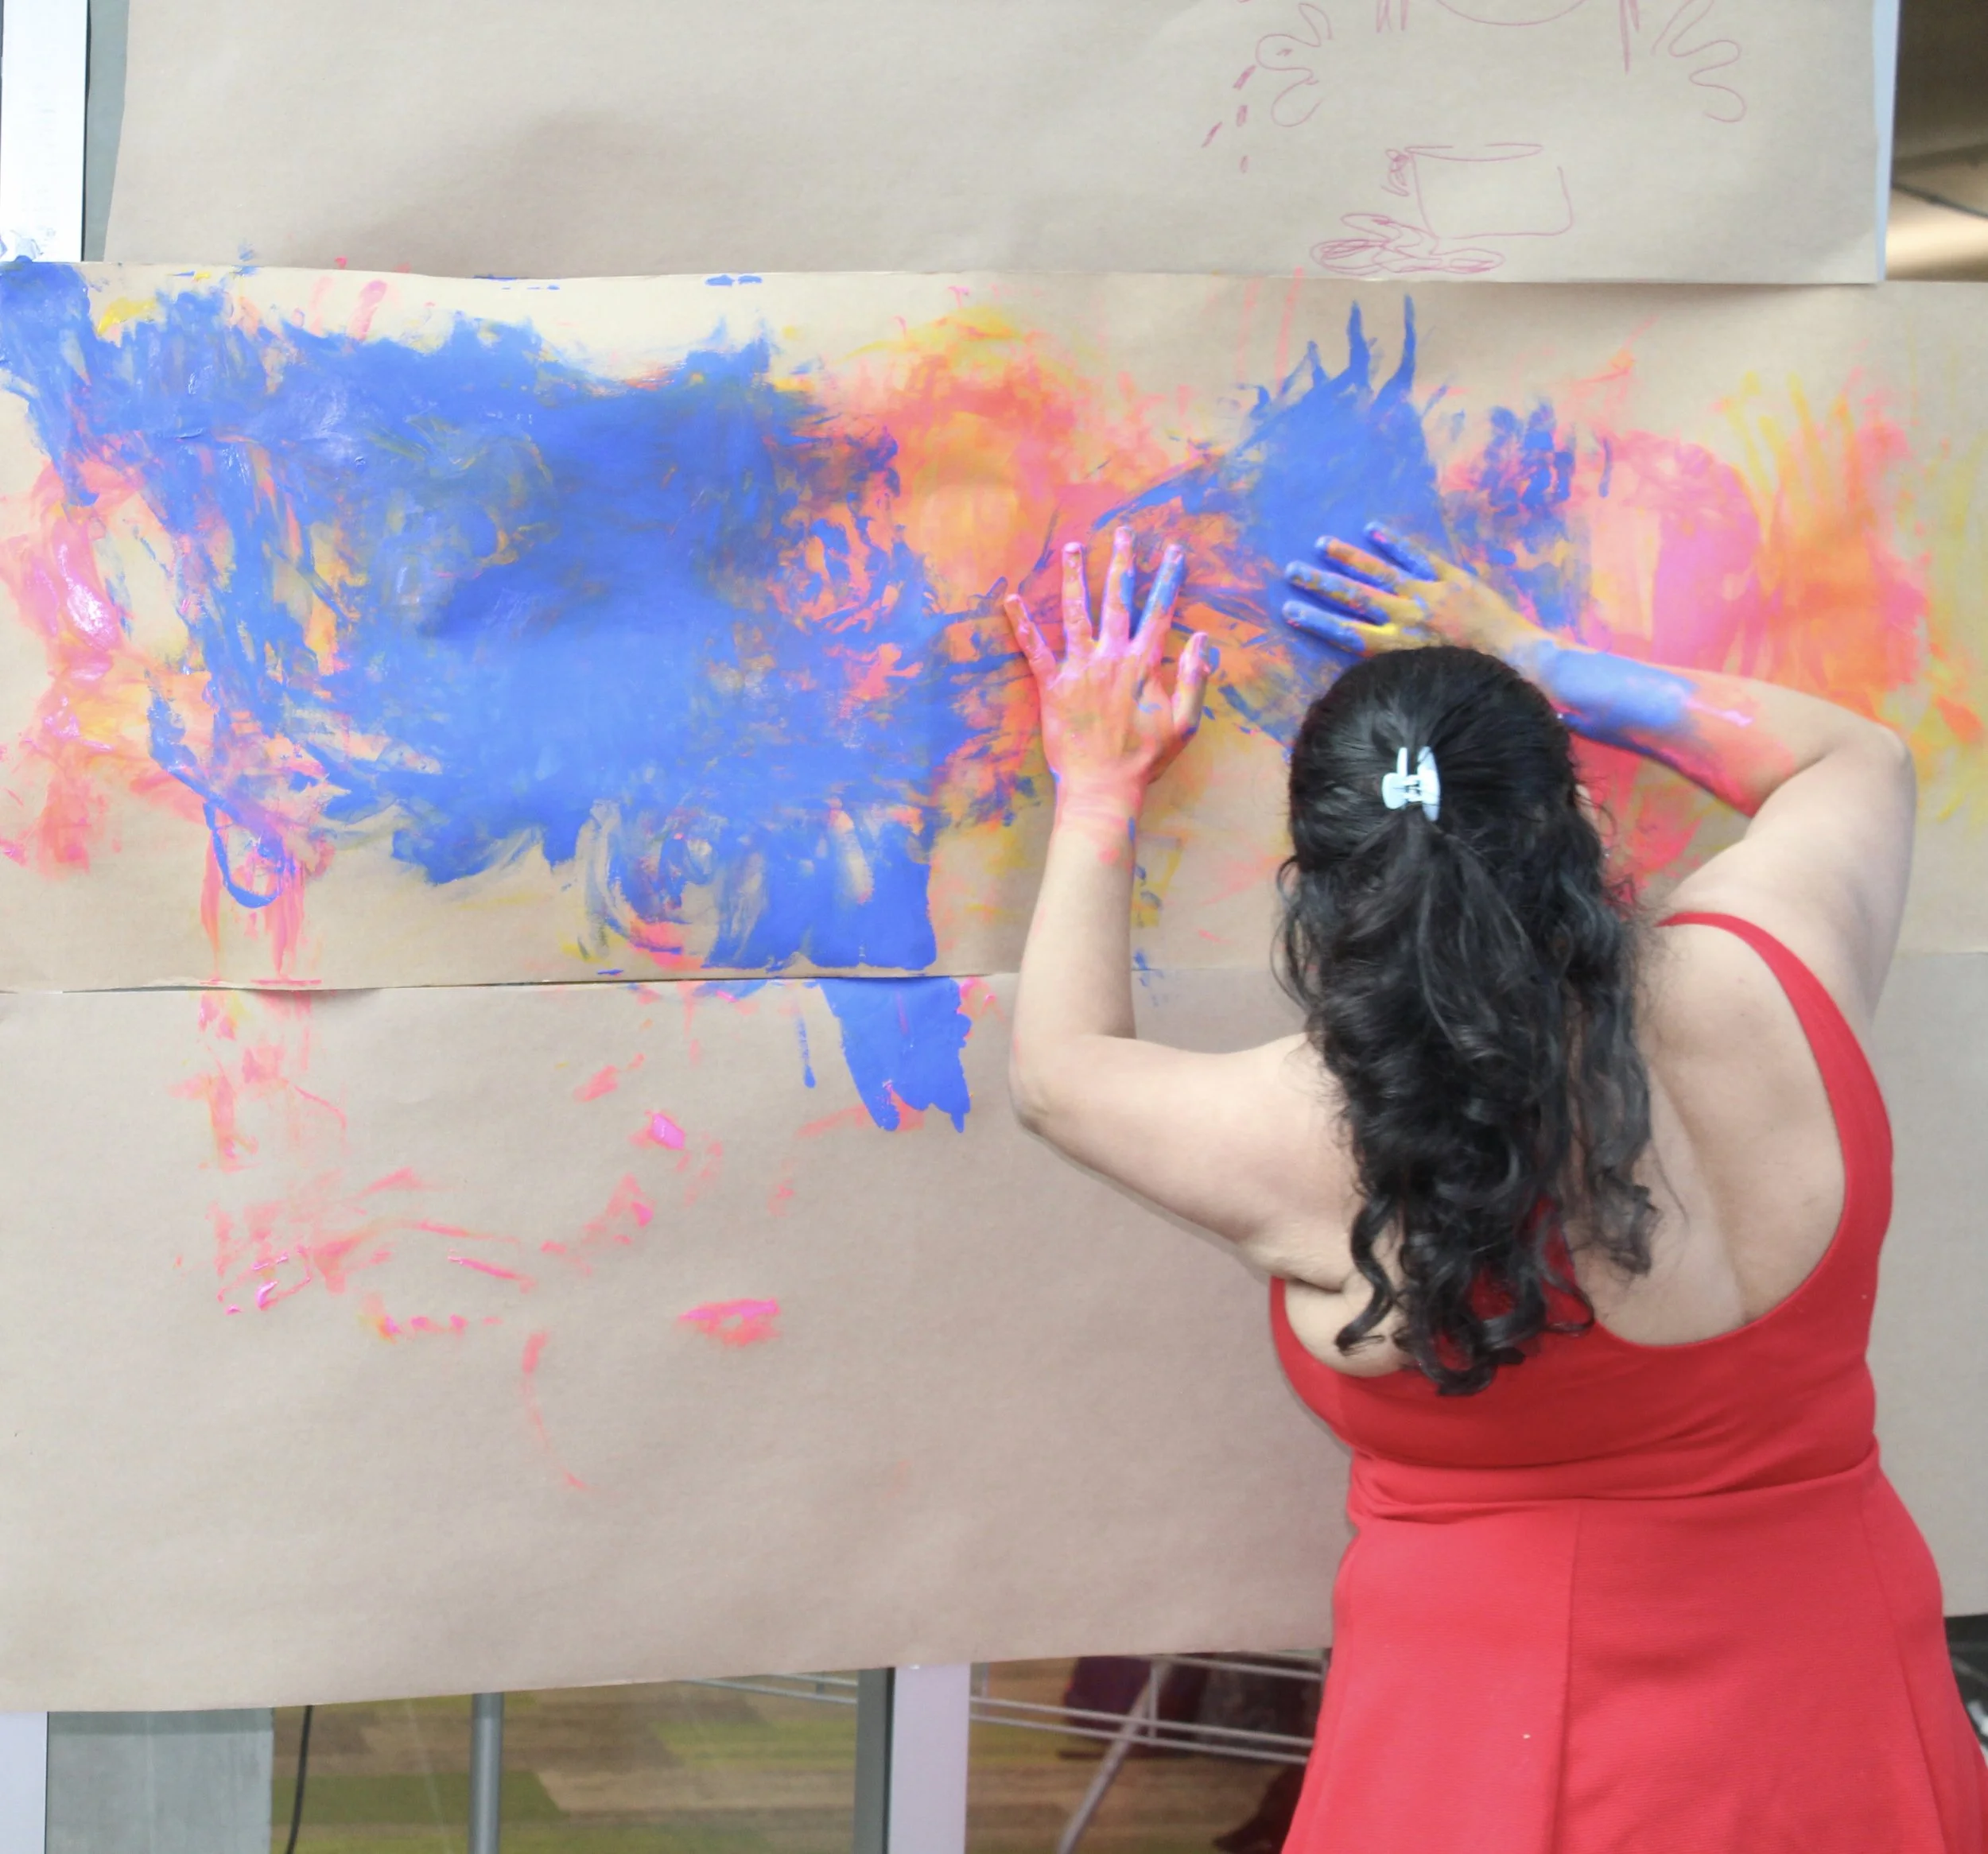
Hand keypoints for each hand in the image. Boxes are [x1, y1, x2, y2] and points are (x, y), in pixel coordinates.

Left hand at [1006, 528, 1214, 807]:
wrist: (1105, 786)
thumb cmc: (1146, 758)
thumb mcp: (1185, 722)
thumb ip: (1194, 678)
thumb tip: (1202, 640)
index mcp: (1144, 664)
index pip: (1159, 612)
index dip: (1168, 580)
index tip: (1173, 553)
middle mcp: (1112, 658)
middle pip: (1118, 600)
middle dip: (1123, 563)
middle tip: (1124, 532)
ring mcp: (1080, 669)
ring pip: (1077, 613)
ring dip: (1075, 578)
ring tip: (1073, 547)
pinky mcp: (1052, 686)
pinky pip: (1035, 650)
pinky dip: (1023, 624)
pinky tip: (1012, 599)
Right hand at [1282, 525, 1548, 666]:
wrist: (1519, 660)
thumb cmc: (1474, 678)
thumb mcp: (1429, 678)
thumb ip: (1399, 666)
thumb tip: (1371, 663)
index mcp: (1399, 645)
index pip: (1347, 631)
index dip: (1316, 620)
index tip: (1289, 609)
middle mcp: (1408, 617)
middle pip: (1354, 596)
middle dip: (1320, 583)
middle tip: (1291, 570)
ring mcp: (1429, 593)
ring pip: (1380, 571)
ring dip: (1349, 557)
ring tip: (1322, 543)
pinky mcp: (1451, 578)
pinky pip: (1418, 555)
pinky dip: (1395, 542)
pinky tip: (1373, 529)